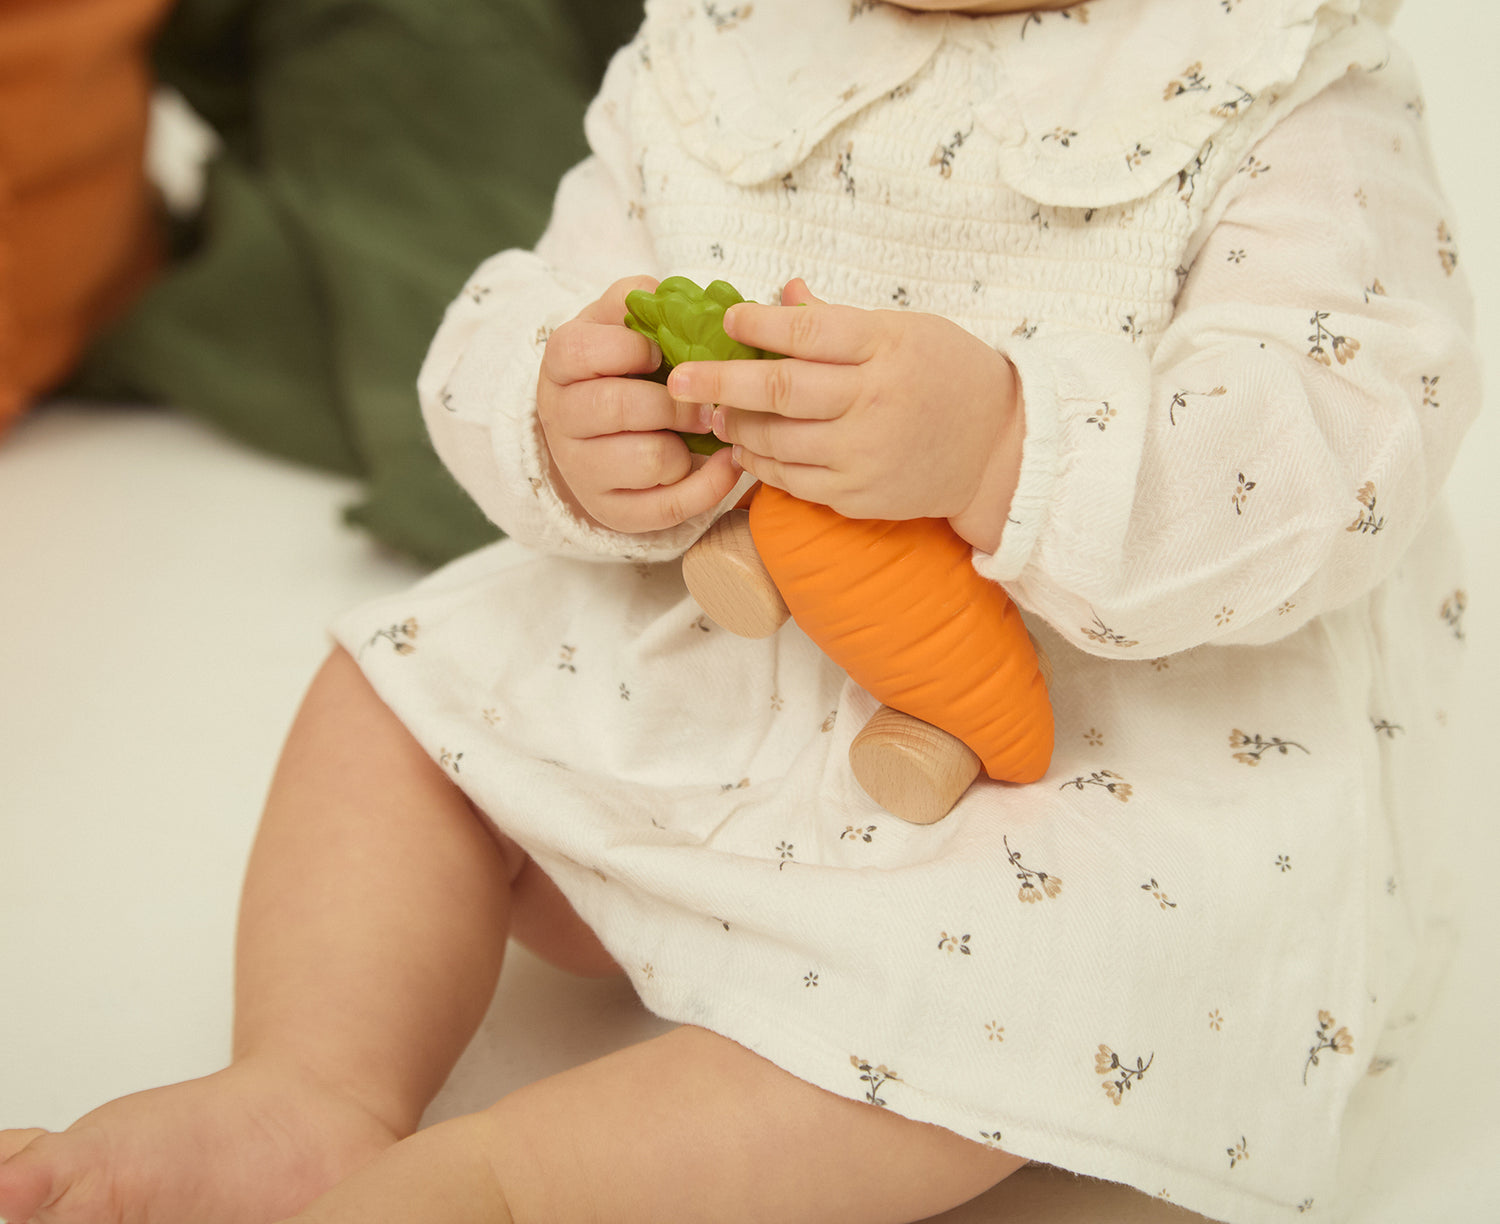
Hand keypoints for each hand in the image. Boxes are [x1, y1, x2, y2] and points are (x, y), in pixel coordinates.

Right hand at [538, 276, 741, 534]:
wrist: (597, 433)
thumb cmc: (622, 368)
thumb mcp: (619, 325)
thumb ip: (640, 302)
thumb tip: (673, 294)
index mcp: (561, 363)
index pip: (586, 350)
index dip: (635, 349)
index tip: (663, 352)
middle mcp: (562, 418)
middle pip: (619, 407)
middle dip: (676, 403)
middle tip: (705, 401)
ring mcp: (583, 470)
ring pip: (647, 459)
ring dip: (687, 445)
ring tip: (701, 432)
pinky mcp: (613, 511)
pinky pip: (669, 506)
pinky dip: (709, 485)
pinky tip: (726, 463)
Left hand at [665, 279, 1022, 551]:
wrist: (997, 450)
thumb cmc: (948, 376)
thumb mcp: (905, 331)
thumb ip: (838, 319)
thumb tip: (780, 294)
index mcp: (886, 348)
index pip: (808, 330)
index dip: (759, 324)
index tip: (728, 320)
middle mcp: (873, 402)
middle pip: (779, 388)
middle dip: (718, 381)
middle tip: (678, 378)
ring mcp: (864, 454)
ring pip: (776, 440)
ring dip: (735, 426)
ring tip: (712, 412)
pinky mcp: (858, 496)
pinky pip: (792, 481)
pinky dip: (761, 464)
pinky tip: (745, 448)